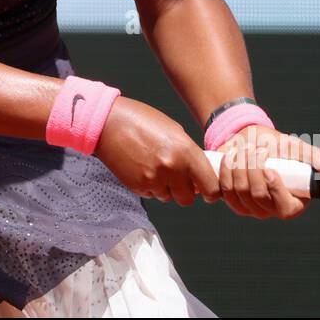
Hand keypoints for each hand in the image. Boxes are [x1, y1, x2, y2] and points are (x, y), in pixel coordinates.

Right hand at [94, 98, 221, 206]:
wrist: (108, 122)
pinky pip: (151, 194)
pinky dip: (150, 186)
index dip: (211, 191)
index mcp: (186, 152)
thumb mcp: (174, 131)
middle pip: (188, 199)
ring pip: (168, 197)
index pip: (211, 186)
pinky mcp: (137, 186)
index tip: (208, 191)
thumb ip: (188, 154)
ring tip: (155, 168)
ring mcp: (153, 180)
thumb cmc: (140, 120)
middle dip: (184, 191)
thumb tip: (198, 173)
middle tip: (178, 179)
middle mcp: (171, 169)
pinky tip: (143, 168)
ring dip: (165, 188)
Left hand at [213, 125, 319, 219]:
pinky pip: (224, 190)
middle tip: (255, 149)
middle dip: (253, 169)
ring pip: (239, 192)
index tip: (269, 169)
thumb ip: (313, 157)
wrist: (250, 140)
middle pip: (257, 197)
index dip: (275, 190)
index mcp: (293, 203)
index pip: (284, 208)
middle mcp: (271, 210)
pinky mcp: (232, 201)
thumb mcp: (296, 148)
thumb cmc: (278, 147)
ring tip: (244, 149)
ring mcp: (250, 208)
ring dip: (239, 166)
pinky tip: (231, 156)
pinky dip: (225, 170)